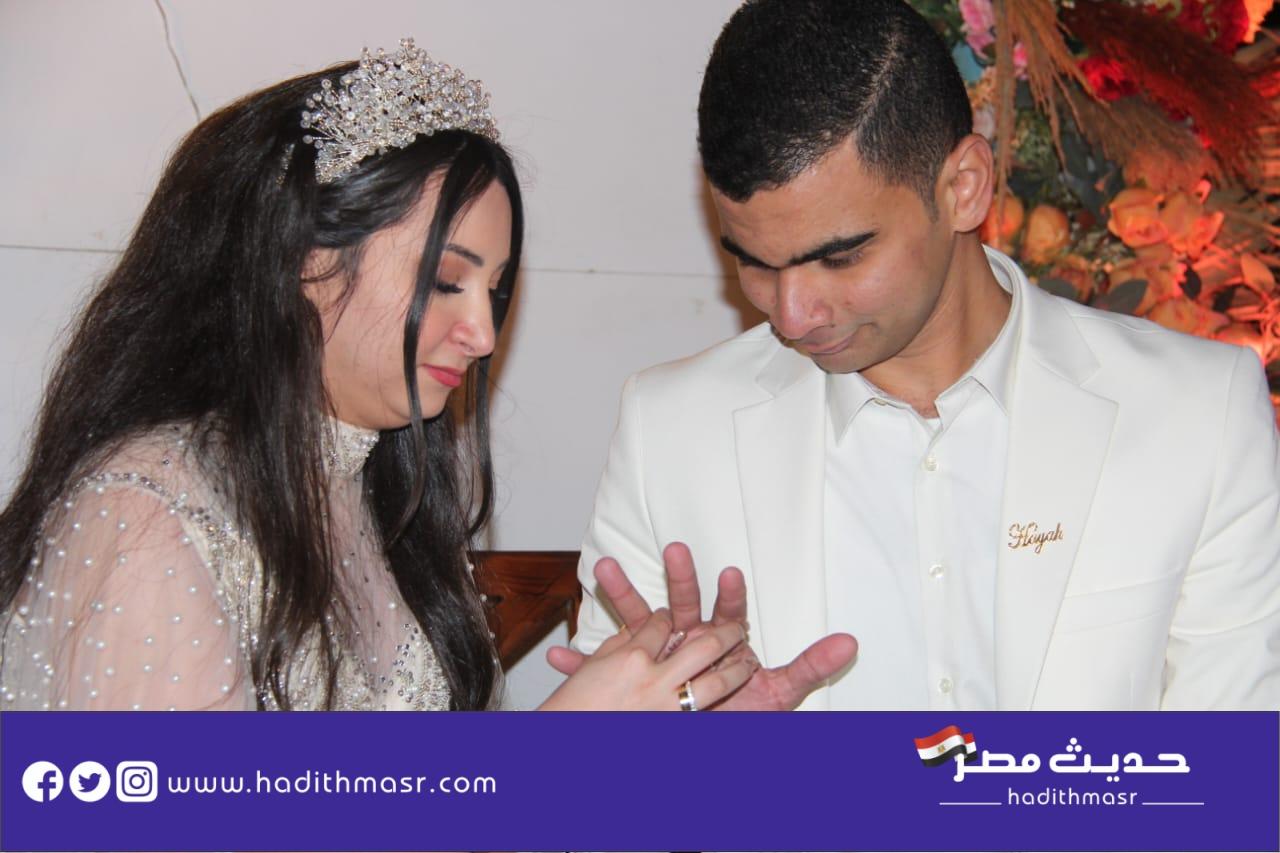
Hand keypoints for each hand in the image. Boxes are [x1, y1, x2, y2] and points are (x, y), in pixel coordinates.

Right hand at [551, 542, 856, 709]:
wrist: (711, 741)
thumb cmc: (743, 717)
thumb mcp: (778, 695)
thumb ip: (809, 668)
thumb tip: (850, 643)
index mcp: (723, 644)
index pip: (729, 613)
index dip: (731, 594)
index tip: (730, 574)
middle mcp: (690, 643)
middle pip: (683, 606)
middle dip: (679, 577)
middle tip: (676, 547)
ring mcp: (659, 657)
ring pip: (637, 624)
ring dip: (622, 597)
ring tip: (603, 566)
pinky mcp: (632, 679)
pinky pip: (602, 672)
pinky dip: (578, 666)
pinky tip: (559, 656)